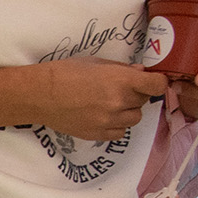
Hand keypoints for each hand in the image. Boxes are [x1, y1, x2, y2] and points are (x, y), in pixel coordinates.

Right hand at [31, 59, 169, 140]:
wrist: (39, 95)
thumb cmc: (65, 73)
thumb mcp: (96, 63)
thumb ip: (122, 69)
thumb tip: (140, 73)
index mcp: (121, 80)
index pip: (157, 85)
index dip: (157, 82)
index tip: (151, 81)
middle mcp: (119, 102)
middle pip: (144, 101)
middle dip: (136, 94)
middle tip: (120, 89)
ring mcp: (109, 121)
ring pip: (134, 118)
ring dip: (128, 111)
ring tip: (110, 104)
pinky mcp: (98, 134)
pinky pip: (120, 133)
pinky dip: (117, 125)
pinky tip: (104, 117)